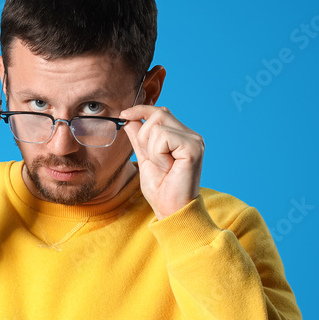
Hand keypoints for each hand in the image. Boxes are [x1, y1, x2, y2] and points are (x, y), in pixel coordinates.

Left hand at [118, 105, 203, 219]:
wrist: (172, 209)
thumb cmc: (161, 189)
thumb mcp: (145, 159)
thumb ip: (139, 139)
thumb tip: (129, 119)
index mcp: (181, 136)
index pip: (160, 111)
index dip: (141, 110)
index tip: (124, 115)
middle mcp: (191, 135)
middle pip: (158, 113)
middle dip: (144, 136)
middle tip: (152, 159)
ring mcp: (194, 140)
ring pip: (157, 126)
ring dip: (151, 149)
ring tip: (162, 166)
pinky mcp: (193, 147)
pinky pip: (163, 137)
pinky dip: (157, 153)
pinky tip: (167, 167)